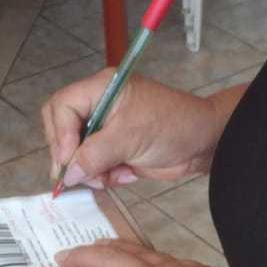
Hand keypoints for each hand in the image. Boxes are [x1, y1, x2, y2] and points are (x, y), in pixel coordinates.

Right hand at [41, 72, 243, 190]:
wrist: (206, 144)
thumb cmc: (174, 125)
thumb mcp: (130, 137)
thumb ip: (95, 154)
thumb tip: (69, 173)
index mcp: (101, 89)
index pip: (62, 107)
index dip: (60, 134)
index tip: (69, 159)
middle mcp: (99, 106)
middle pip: (62, 130)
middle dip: (71, 156)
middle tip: (80, 175)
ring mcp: (107, 129)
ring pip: (77, 153)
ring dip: (91, 170)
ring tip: (110, 177)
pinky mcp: (115, 150)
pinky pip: (95, 166)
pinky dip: (106, 176)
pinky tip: (127, 175)